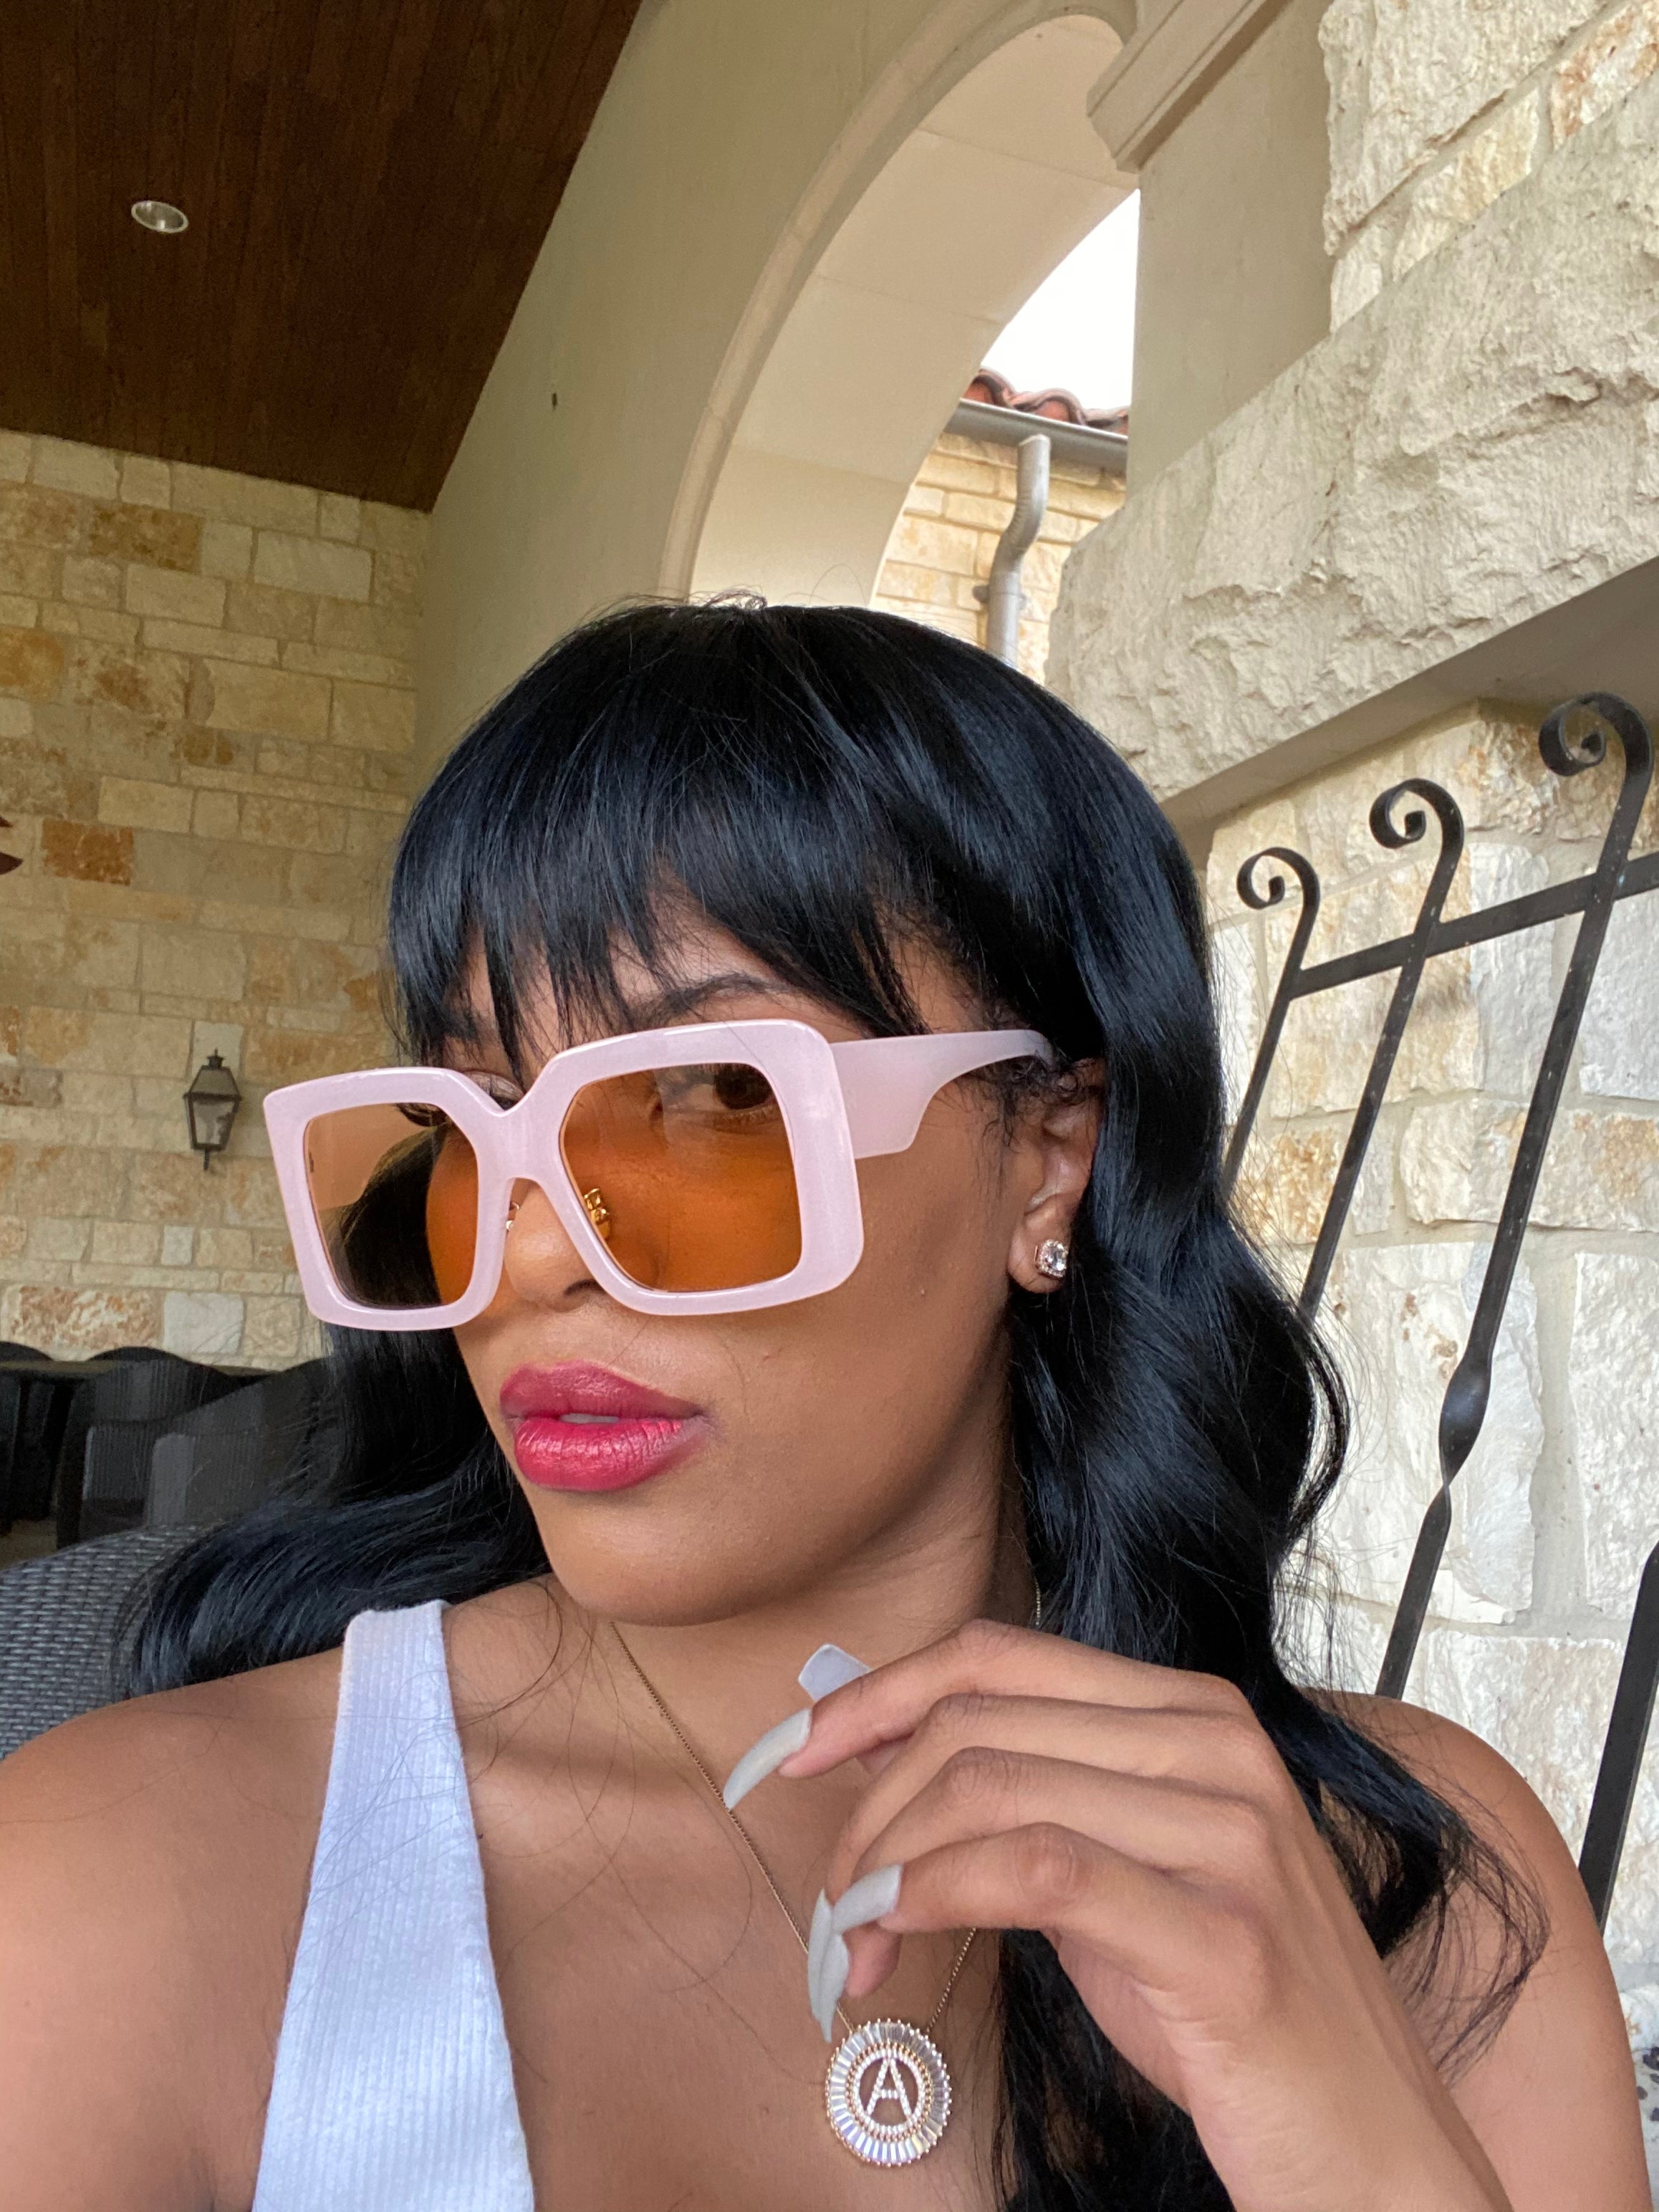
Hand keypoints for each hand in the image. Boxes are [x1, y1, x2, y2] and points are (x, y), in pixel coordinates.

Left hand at [782, 1620, 1511, 2211]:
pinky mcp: (1225, 1940)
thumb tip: (881, 1750)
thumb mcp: (1122, 1872)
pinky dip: (938, 1893)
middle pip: (977, 1723)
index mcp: (1194, 1711)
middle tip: (832, 1900)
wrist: (1369, 2145)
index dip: (875, 1695)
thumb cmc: (1229, 2012)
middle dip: (868, 1808)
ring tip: (856, 1938)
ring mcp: (1234, 1838)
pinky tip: (900, 1933)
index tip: (791, 1754)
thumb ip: (1031, 1798)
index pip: (996, 1656)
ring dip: (888, 1863)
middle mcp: (1220, 1749)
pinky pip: (1038, 1872)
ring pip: (992, 1789)